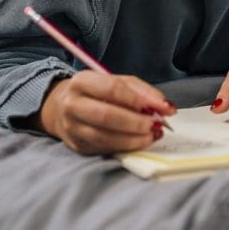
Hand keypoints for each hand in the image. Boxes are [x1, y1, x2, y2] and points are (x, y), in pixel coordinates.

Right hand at [34, 71, 175, 154]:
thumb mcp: (119, 82)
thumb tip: (165, 107)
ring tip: (151, 135)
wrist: (63, 107)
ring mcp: (72, 127)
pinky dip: (126, 146)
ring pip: (104, 136)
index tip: (160, 107)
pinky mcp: (77, 145)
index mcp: (82, 81)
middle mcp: (72, 104)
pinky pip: (104, 148)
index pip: (112, 89)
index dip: (138, 99)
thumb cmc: (98, 92)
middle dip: (136, 122)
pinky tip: (139, 142)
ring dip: (133, 138)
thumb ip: (142, 92)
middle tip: (156, 124)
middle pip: (106, 115)